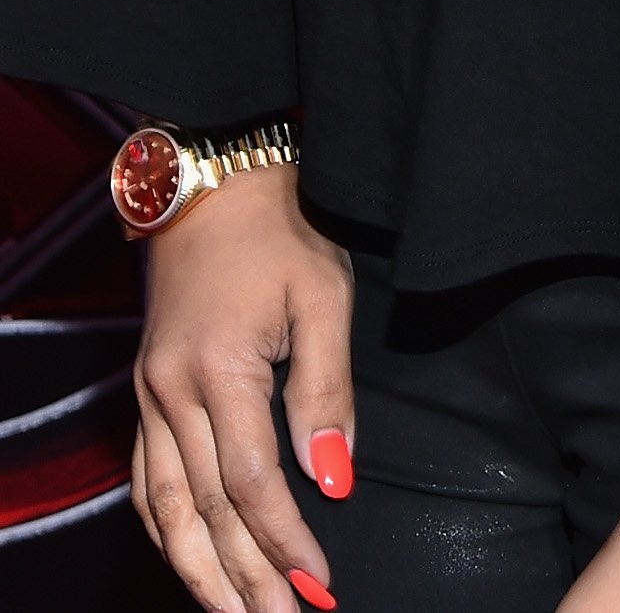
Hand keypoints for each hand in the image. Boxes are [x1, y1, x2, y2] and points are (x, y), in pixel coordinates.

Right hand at [133, 164, 353, 612]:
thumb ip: (327, 390)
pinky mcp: (144, 395)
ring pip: (167, 511)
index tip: (319, 585)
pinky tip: (190, 562)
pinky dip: (167, 533)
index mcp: (220, 371)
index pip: (254, 484)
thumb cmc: (281, 235)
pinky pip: (148, 484)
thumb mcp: (323, 297)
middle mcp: (173, 395)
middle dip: (245, 579)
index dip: (286, 542)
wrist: (213, 188)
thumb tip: (333, 479)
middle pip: (208, 512)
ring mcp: (150, 398)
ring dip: (201, 572)